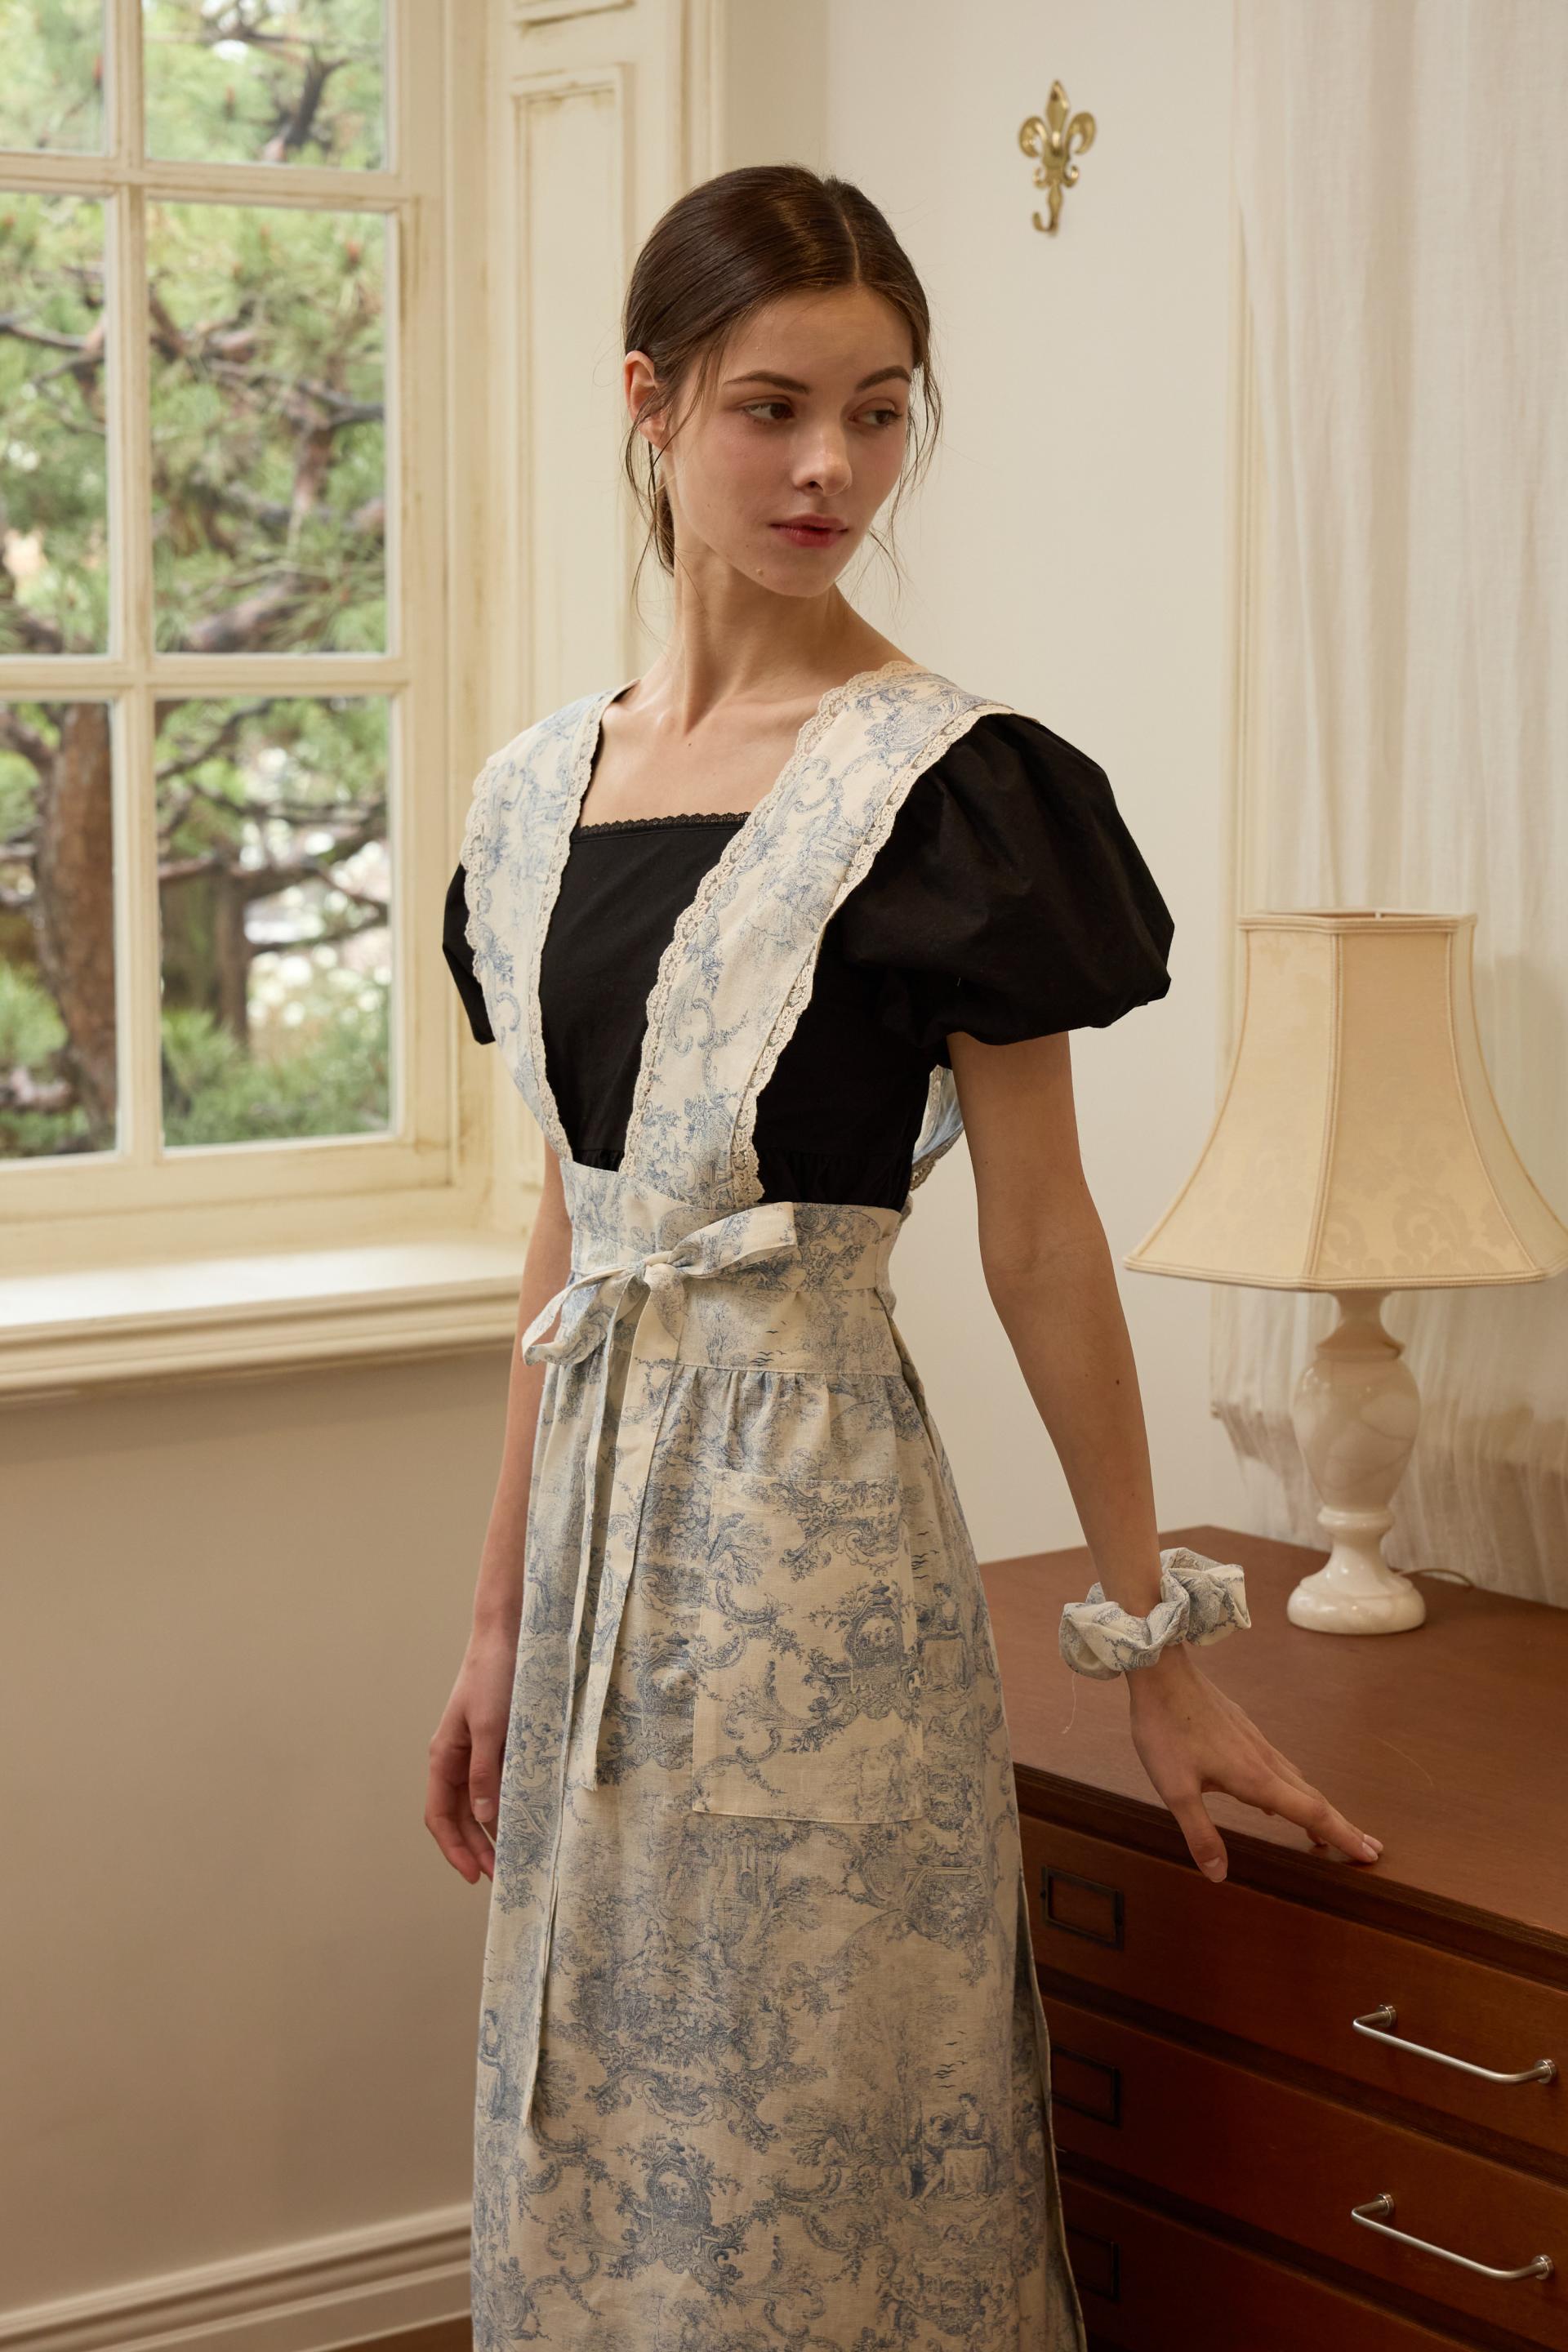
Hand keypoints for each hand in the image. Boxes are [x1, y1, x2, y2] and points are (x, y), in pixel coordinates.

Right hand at [425, 1618, 519, 1883]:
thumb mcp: (491, 1728)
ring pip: (477, 1804)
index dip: (453, 1848)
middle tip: (500, 1876)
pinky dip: (504, 1806)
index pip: (439, 1816)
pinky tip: (522, 1820)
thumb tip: (484, 1818)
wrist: (509, 1635)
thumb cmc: (494, 1676)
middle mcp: (455, 1759)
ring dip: (490, 1832)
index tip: (473, 1875)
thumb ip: (485, 1773)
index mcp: (444, 1757)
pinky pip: (495, 1785)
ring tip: (511, 1857)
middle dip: (475, 1848)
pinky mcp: (497, 1743)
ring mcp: (476, 1752)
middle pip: (458, 1816)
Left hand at [1125, 1644, 1383, 1882]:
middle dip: (1342, 1826)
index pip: (1311, 1813)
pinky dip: (1292, 1788)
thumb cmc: (1166, 1731)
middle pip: (1314, 1798)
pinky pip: (1280, 1766)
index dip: (1342, 1836)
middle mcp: (1265, 1760)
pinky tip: (1276, 1796)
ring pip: (1297, 1780)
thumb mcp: (1175, 1791)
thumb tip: (1220, 1875)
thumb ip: (1199, 1833)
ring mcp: (1256, 1743)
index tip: (1371, 1854)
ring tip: (1326, 1830)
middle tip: (1369, 1848)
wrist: (1163, 1673)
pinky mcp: (1244, 1731)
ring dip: (1318, 1807)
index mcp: (1255, 1779)